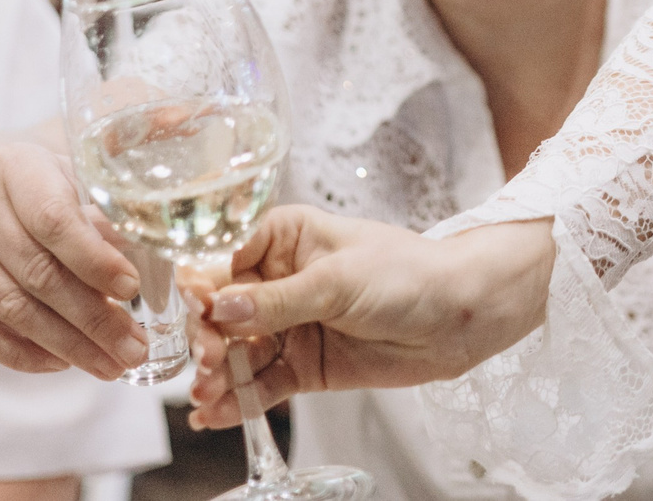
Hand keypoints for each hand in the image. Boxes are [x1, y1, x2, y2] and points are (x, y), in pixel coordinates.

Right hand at [0, 142, 148, 380]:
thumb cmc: (39, 185)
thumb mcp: (71, 179)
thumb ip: (102, 214)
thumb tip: (146, 259)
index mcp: (15, 167)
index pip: (53, 219)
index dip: (94, 259)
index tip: (132, 288)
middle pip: (38, 274)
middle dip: (93, 318)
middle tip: (133, 348)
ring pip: (13, 309)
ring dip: (68, 345)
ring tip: (110, 365)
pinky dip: (24, 355)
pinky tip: (62, 363)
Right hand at [182, 208, 555, 425]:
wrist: (460, 317)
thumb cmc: (409, 274)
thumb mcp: (339, 281)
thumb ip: (278, 299)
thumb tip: (220, 307)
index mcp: (285, 238)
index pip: (225, 259)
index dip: (203, 286)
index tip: (192, 310)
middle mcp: (280, 280)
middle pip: (223, 311)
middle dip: (208, 337)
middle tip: (207, 360)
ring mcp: (290, 326)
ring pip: (237, 351)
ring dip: (217, 374)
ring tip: (206, 394)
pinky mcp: (303, 365)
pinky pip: (261, 384)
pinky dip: (238, 400)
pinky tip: (216, 414)